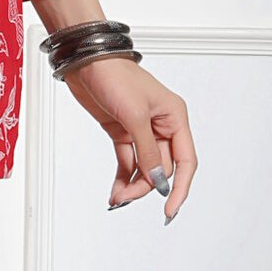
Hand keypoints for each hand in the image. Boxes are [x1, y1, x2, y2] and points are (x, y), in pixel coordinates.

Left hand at [56, 54, 196, 219]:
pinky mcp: (122, 131)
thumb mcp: (134, 115)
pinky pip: (128, 161)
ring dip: (133, 185)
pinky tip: (116, 191)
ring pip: (144, 168)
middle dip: (147, 187)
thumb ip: (147, 149)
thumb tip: (157, 178)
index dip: (180, 187)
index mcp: (174, 117)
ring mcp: (141, 130)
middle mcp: (161, 125)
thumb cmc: (115, 76)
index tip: (169, 209)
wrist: (85, 61)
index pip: (186, 161)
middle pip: (162, 168)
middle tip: (126, 199)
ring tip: (117, 198)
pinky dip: (123, 177)